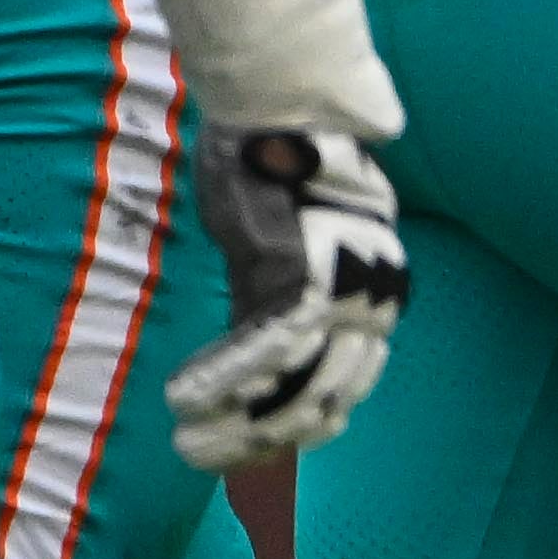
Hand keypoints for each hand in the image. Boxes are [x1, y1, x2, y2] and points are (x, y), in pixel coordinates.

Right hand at [167, 124, 407, 468]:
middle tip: (200, 454)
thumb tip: (267, 363)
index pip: (345, 386)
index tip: (246, 456)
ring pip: (294, 387)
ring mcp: (343, 286)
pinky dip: (220, 381)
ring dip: (235, 423)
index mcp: (375, 289)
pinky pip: (262, 349)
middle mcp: (372, 293)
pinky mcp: (302, 272)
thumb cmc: (281, 166)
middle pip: (324, 399)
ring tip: (187, 439)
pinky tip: (182, 400)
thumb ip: (288, 298)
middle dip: (258, 440)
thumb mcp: (293, 244)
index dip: (293, 431)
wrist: (283, 102)